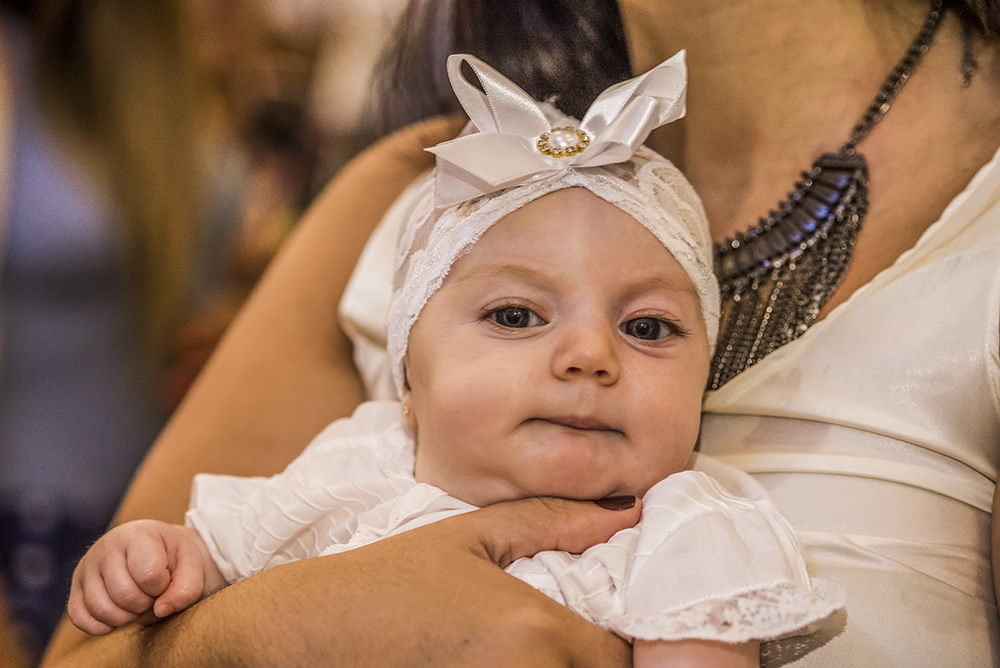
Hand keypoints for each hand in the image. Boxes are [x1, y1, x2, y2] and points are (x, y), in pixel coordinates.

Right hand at [46, 495, 640, 666]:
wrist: (299, 633)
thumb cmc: (382, 582)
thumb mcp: (466, 537)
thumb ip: (551, 521)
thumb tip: (628, 510)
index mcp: (531, 631)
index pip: (615, 657)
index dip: (611, 648)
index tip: (590, 631)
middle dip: (583, 664)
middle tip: (551, 644)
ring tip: (511, 653)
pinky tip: (486, 666)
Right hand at [67, 520, 220, 634]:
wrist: (157, 553)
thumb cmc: (175, 558)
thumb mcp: (192, 565)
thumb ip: (187, 587)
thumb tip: (161, 610)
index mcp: (137, 534)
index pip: (147, 573)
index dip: (161, 586)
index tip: (165, 578)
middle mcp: (105, 547)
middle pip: (123, 595)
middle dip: (145, 603)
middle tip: (152, 593)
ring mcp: (86, 568)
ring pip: (101, 610)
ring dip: (126, 617)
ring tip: (137, 601)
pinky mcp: (75, 589)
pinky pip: (81, 619)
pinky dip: (102, 625)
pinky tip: (119, 613)